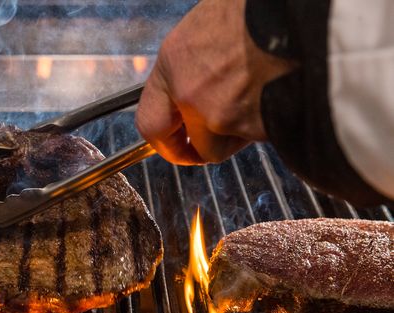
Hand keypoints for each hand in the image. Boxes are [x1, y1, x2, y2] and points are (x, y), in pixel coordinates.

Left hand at [135, 0, 295, 164]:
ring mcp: (223, 116)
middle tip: (203, 148)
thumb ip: (199, 56)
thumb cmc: (263, 10)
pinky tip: (280, 99)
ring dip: (237, 134)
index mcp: (175, 62)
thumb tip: (202, 69)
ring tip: (259, 102)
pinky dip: (266, 128)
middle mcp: (192, 95)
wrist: (307, 16)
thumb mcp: (215, 19)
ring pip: (225, 145)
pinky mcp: (256, 130)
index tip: (171, 142)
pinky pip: (256, 139)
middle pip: (189, 146)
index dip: (163, 139)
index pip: (150, 120)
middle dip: (194, 153)